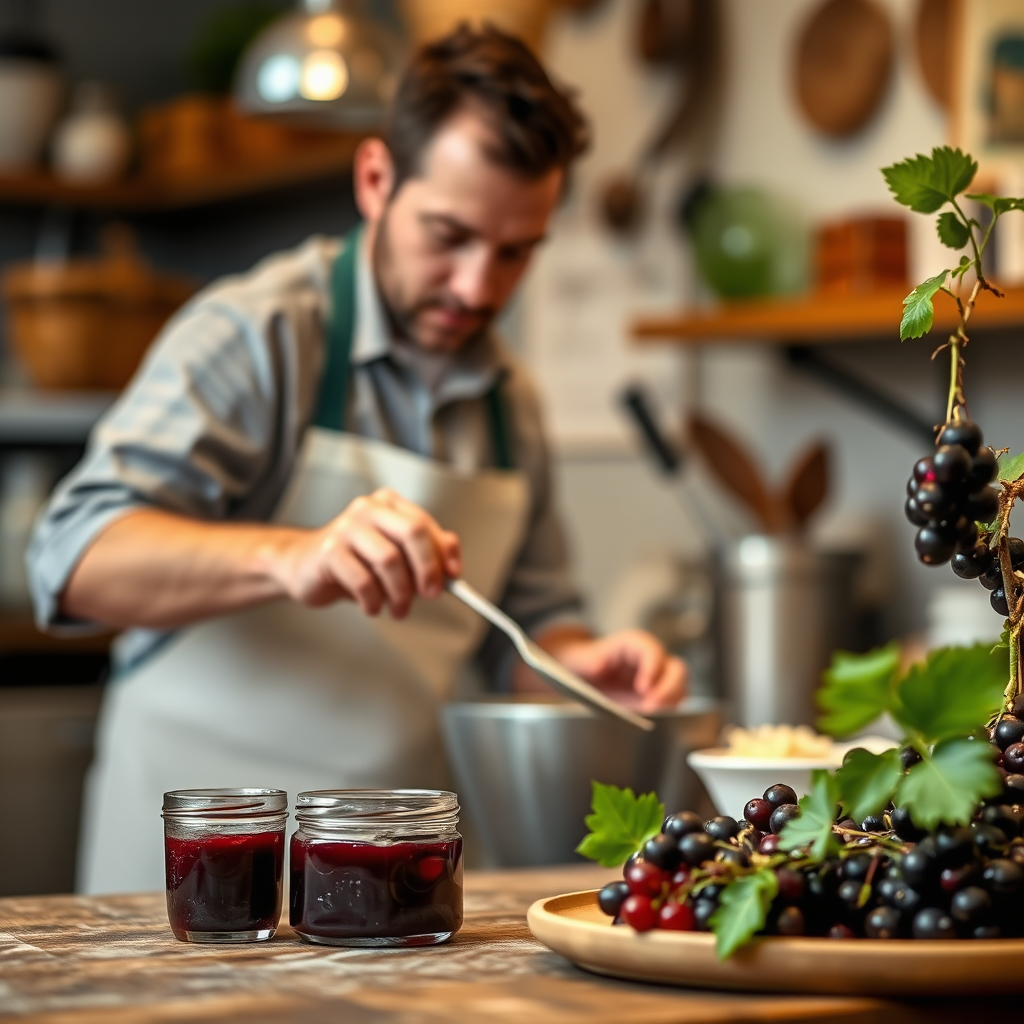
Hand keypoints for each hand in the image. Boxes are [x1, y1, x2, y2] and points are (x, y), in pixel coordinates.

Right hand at [270, 488, 460, 617]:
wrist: (304, 565)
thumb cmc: (355, 560)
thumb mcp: (394, 553)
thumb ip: (425, 552)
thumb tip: (452, 568)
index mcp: (388, 504)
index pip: (425, 524)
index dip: (443, 553)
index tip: (454, 577)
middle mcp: (368, 510)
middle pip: (412, 533)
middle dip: (427, 568)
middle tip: (430, 594)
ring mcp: (346, 528)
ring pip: (389, 560)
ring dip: (401, 593)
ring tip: (398, 608)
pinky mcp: (328, 552)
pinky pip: (363, 581)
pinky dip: (374, 601)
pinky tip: (372, 606)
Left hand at [534, 627, 686, 712]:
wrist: (580, 674)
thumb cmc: (581, 662)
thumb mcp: (578, 659)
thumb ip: (587, 660)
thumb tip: (598, 666)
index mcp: (631, 644)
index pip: (650, 650)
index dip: (652, 667)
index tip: (643, 687)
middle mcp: (649, 659)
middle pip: (675, 667)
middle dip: (669, 688)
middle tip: (652, 706)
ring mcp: (657, 678)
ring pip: (680, 686)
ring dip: (672, 701)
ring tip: (653, 715)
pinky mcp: (657, 695)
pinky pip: (674, 701)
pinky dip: (670, 711)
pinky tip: (655, 719)